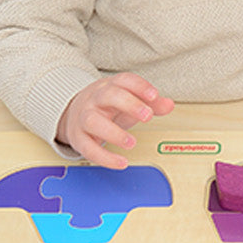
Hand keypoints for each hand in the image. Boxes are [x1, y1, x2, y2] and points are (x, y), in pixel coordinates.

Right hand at [56, 73, 174, 167]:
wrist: (73, 113)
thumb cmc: (106, 107)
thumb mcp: (128, 101)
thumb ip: (151, 103)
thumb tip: (168, 104)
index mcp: (110, 87)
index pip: (124, 80)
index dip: (139, 86)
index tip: (153, 95)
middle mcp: (96, 99)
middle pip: (110, 96)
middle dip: (130, 105)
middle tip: (147, 116)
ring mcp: (84, 118)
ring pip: (93, 121)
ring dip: (114, 133)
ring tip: (131, 142)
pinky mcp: (78, 138)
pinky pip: (88, 148)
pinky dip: (104, 157)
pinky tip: (120, 162)